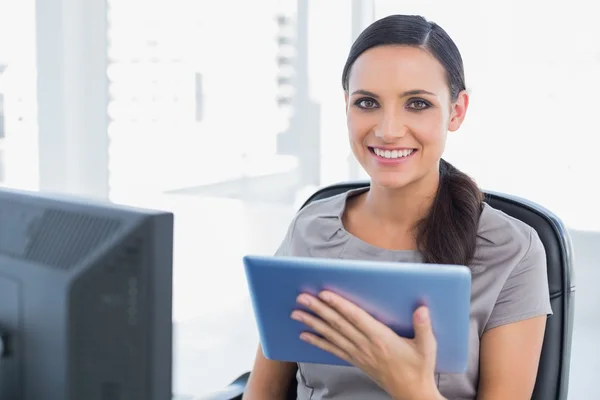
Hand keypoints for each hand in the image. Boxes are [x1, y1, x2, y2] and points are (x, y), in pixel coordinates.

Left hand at [291, 291, 442, 399]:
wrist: (412, 393)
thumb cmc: (419, 368)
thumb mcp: (427, 347)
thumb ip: (423, 326)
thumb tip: (421, 308)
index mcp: (381, 339)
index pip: (356, 318)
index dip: (339, 305)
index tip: (324, 294)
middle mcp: (365, 345)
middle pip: (338, 324)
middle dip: (319, 310)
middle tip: (302, 298)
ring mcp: (358, 354)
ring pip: (331, 336)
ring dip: (313, 323)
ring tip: (297, 313)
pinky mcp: (356, 361)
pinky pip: (333, 350)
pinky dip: (318, 342)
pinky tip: (305, 335)